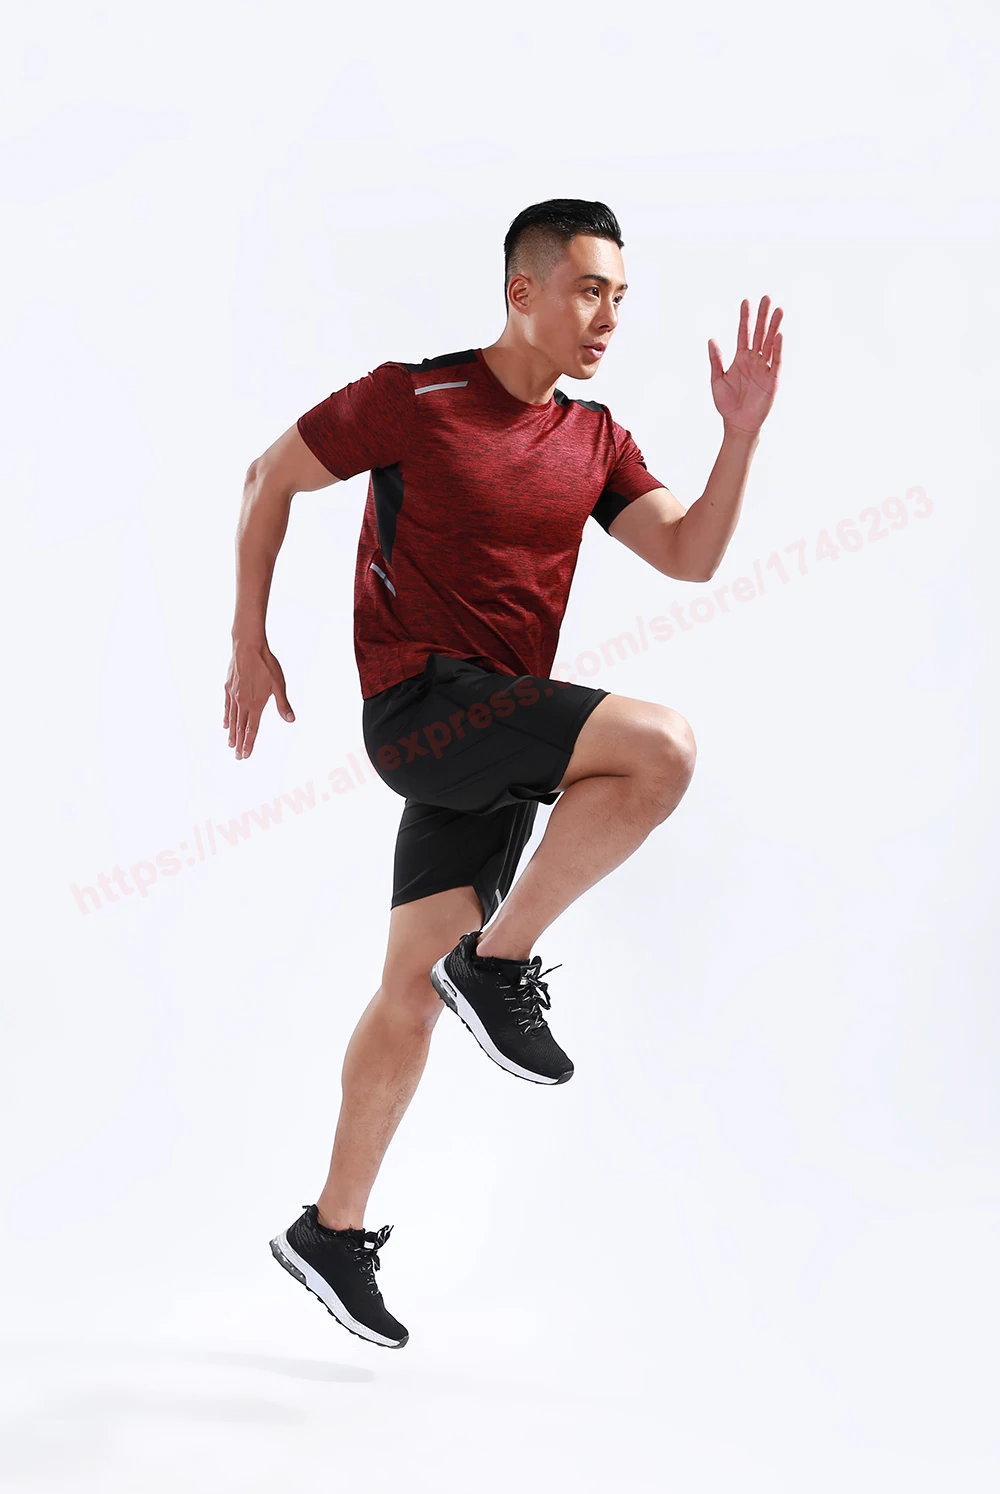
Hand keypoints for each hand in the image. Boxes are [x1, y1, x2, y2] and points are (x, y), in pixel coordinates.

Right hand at [224, 639, 294, 758]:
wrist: (248, 647)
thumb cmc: (266, 664)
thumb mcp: (279, 685)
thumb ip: (283, 704)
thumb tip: (290, 720)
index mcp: (256, 704)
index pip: (251, 729)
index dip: (248, 743)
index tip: (245, 755)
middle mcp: (242, 702)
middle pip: (240, 727)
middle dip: (239, 743)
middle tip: (237, 757)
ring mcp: (233, 695)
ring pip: (232, 719)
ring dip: (232, 733)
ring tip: (230, 744)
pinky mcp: (228, 687)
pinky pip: (226, 707)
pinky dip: (226, 717)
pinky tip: (225, 724)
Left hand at [708, 296, 782, 435]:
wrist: (736, 423)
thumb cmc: (726, 403)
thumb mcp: (717, 379)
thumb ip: (716, 360)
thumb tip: (711, 339)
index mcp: (741, 358)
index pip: (744, 333)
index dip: (745, 318)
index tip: (745, 301)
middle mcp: (754, 360)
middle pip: (760, 333)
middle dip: (762, 316)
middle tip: (766, 298)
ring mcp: (764, 369)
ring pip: (770, 343)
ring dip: (774, 327)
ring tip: (778, 310)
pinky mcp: (772, 380)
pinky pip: (776, 362)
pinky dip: (778, 349)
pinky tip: (779, 335)